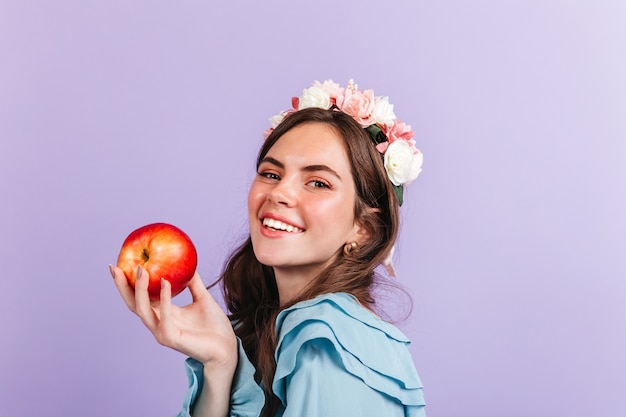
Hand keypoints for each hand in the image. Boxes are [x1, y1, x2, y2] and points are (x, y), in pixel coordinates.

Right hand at [110, 265, 236, 370]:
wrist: (227, 346)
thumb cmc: (214, 325)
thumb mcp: (203, 297)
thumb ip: (193, 282)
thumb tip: (188, 262)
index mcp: (163, 313)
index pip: (139, 297)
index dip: (127, 283)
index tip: (118, 264)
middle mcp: (158, 323)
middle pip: (133, 304)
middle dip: (123, 286)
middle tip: (116, 267)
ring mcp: (162, 332)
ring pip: (143, 311)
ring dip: (140, 289)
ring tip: (141, 270)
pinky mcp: (171, 339)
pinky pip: (164, 317)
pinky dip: (164, 299)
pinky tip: (165, 282)